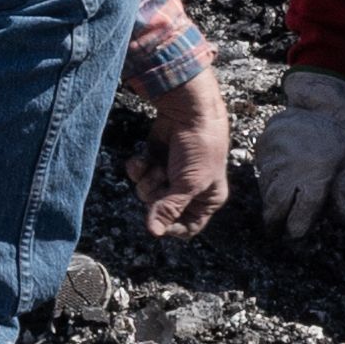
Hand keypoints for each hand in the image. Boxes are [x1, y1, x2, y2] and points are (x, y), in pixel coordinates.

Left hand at [138, 72, 232, 239]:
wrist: (188, 111)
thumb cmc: (198, 149)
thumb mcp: (188, 183)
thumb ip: (169, 208)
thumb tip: (154, 232)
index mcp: (206, 199)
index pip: (187, 227)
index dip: (172, 226)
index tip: (158, 220)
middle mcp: (189, 190)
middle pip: (161, 211)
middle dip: (157, 195)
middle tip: (164, 179)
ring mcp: (170, 176)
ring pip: (146, 194)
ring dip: (148, 180)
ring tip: (158, 166)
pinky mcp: (155, 161)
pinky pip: (138, 176)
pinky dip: (138, 168)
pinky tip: (142, 159)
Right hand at [247, 69, 344, 236]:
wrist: (320, 104)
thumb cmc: (338, 138)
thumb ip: (340, 195)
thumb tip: (343, 221)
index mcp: (315, 177)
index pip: (302, 211)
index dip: (296, 227)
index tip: (293, 235)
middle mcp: (291, 169)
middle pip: (276, 204)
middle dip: (274, 221)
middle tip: (274, 231)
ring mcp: (274, 158)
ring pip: (265, 189)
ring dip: (269, 201)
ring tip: (274, 209)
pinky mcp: (262, 148)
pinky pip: (261, 171)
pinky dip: (266, 180)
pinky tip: (275, 180)